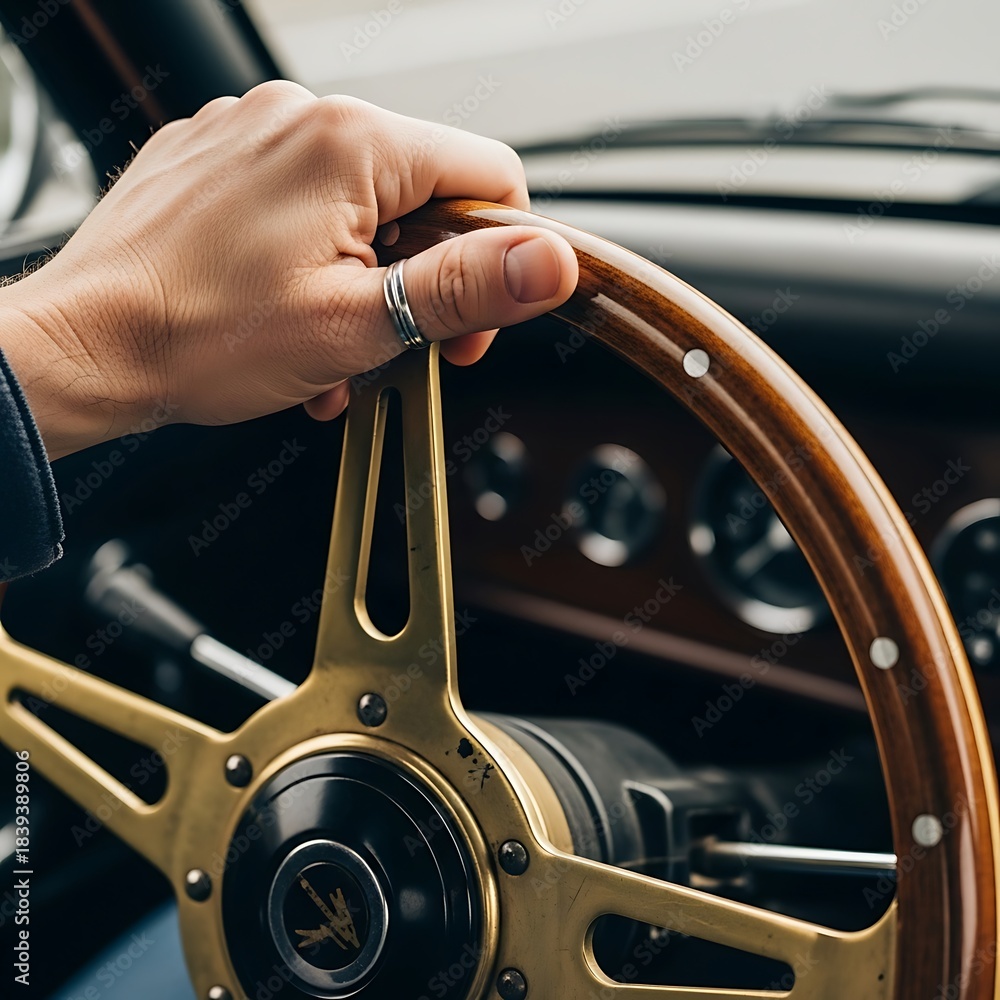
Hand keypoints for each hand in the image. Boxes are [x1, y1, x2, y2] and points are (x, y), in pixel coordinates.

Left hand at [0, 81, 577, 458]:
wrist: (83, 346)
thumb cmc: (200, 338)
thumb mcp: (356, 325)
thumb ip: (465, 286)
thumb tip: (553, 262)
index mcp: (351, 142)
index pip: (487, 175)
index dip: (497, 258)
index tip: (464, 326)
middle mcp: (301, 115)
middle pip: (422, 194)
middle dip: (424, 280)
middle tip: (397, 349)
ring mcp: (250, 131)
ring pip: (360, 206)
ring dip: (366, 281)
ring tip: (330, 348)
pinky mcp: (216, 157)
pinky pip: (298, 201)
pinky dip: (313, 259)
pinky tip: (289, 315)